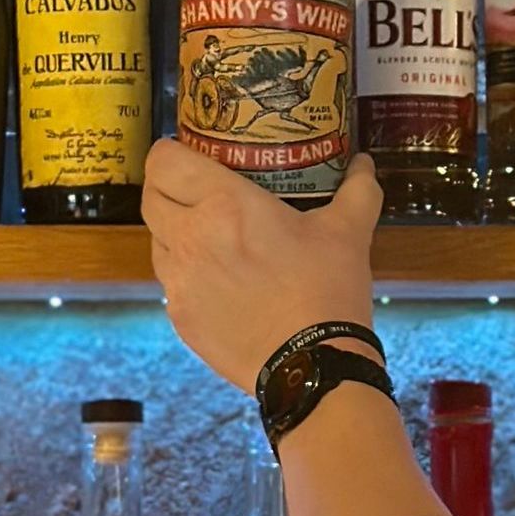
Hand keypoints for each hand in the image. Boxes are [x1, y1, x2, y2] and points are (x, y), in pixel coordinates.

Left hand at [143, 139, 381, 391]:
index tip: (188, 153)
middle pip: (150, 197)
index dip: (170, 151)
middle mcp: (190, 238)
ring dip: (175, 232)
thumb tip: (363, 164)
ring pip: (157, 241)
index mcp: (224, 205)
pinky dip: (188, 275)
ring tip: (210, 238)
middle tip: (197, 191)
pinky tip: (221, 281)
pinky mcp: (181, 317)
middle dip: (168, 188)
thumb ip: (356, 190)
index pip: (163, 161)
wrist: (313, 364)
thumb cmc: (327, 290)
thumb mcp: (349, 231)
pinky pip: (171, 283)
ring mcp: (179, 281)